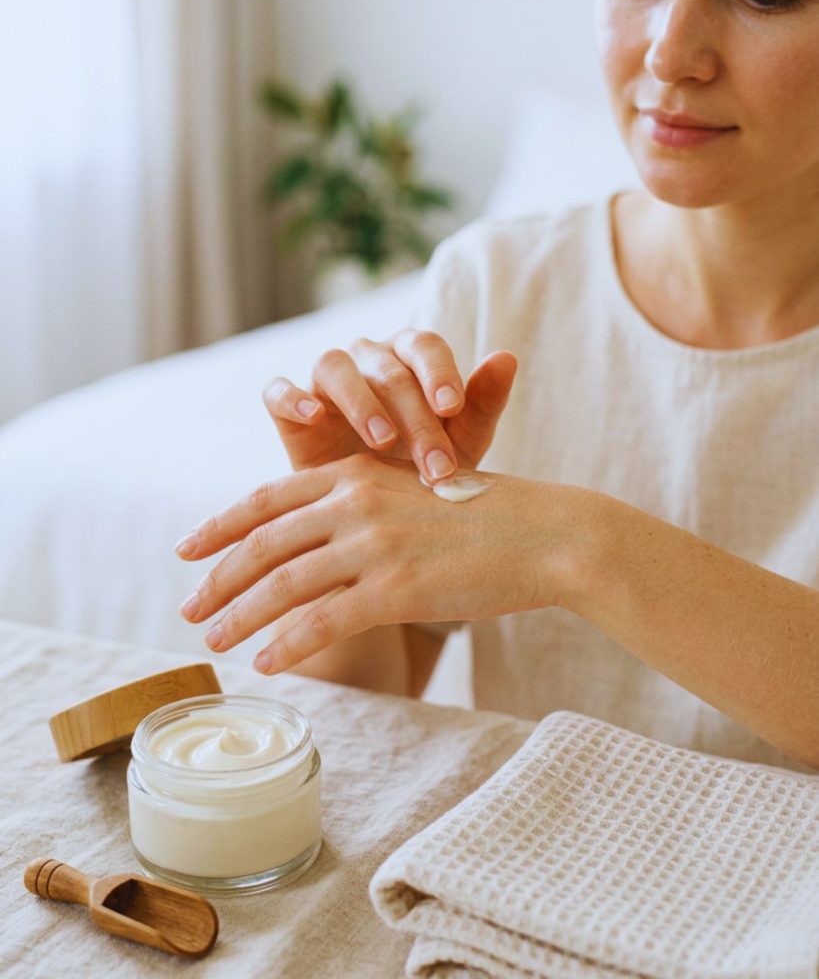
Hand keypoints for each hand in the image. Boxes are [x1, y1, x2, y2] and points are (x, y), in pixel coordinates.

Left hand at [176, 454, 569, 674]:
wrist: (549, 533)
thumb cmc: (488, 515)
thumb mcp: (415, 492)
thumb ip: (365, 507)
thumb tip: (321, 541)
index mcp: (358, 473)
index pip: (268, 498)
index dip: (220, 525)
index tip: (187, 549)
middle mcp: (356, 503)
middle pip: (264, 544)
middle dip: (217, 579)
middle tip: (189, 608)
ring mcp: (375, 545)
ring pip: (284, 584)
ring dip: (240, 616)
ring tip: (213, 641)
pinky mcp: (398, 588)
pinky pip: (325, 620)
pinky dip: (289, 644)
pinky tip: (266, 661)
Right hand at [262, 329, 516, 484]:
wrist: (375, 518)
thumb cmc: (425, 470)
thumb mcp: (462, 445)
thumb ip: (482, 404)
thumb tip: (507, 356)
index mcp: (411, 358)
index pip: (425, 346)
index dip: (438, 372)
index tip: (452, 408)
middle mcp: (368, 360)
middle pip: (386, 367)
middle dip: (413, 414)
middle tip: (434, 462)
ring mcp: (325, 382)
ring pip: (333, 365)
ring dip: (359, 401)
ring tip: (382, 442)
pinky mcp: (288, 411)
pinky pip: (279, 391)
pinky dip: (291, 396)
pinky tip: (312, 415)